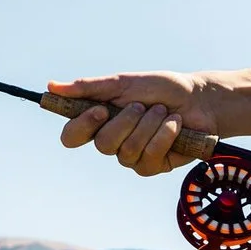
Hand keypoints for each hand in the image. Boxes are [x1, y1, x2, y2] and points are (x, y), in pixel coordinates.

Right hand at [46, 71, 220, 176]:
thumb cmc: (161, 88)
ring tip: (163, 112)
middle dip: (128, 120)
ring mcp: (131, 157)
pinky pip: (150, 156)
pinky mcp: (153, 166)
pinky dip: (165, 134)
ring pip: (128, 150)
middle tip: (142, 105)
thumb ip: (89, 87)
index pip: (71, 137)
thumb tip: (51, 86)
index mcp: (99, 121)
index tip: (101, 110)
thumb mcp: (124, 83)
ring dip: (150, 124)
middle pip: (103, 144)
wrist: (199, 99)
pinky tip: (175, 125)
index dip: (82, 127)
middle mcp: (111, 142)